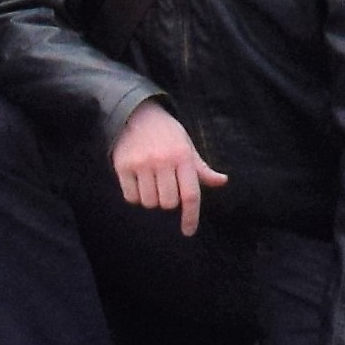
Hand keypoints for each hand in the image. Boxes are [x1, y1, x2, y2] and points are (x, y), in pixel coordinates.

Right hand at [112, 103, 228, 234]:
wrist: (136, 113)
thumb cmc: (167, 133)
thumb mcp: (187, 146)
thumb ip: (201, 168)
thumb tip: (222, 181)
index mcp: (183, 157)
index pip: (190, 195)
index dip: (191, 217)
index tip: (188, 231)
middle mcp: (163, 161)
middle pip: (168, 203)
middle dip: (168, 202)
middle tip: (165, 187)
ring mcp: (142, 164)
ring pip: (149, 202)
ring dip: (151, 199)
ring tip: (151, 183)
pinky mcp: (123, 166)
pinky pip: (131, 197)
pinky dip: (135, 196)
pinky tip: (137, 183)